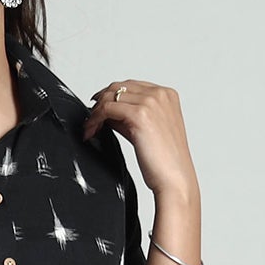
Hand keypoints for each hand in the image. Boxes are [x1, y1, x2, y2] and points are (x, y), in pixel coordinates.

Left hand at [81, 75, 197, 201]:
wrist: (175, 178)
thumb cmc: (165, 161)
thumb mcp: (148, 130)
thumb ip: (130, 116)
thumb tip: (107, 111)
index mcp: (166, 95)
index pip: (131, 85)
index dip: (111, 96)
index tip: (99, 110)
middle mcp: (160, 94)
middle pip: (119, 87)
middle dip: (101, 102)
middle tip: (91, 120)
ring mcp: (151, 102)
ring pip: (110, 97)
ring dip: (95, 112)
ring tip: (90, 128)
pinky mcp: (140, 114)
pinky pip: (107, 109)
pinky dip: (95, 119)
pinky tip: (91, 131)